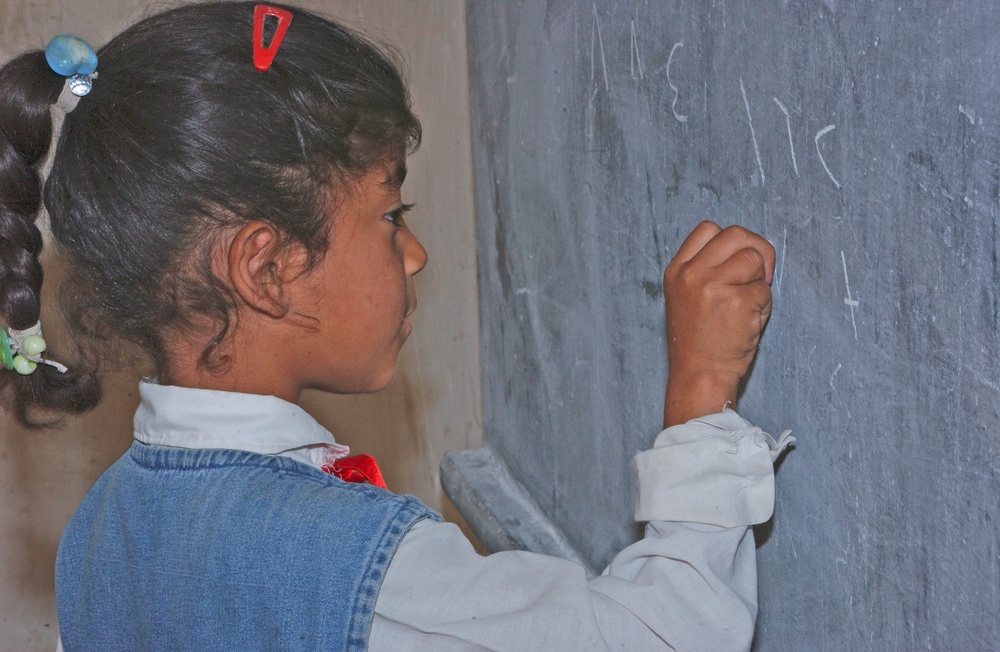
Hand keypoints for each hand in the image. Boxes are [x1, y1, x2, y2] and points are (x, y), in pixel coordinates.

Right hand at [662, 222, 774, 426]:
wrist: (699, 375)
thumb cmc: (698, 341)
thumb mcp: (685, 297)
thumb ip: (705, 269)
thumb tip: (746, 249)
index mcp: (677, 271)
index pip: (708, 229)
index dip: (731, 241)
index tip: (739, 259)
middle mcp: (692, 273)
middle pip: (736, 235)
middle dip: (757, 249)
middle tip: (763, 272)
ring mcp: (714, 286)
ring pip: (754, 259)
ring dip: (760, 282)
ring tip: (747, 306)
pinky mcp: (737, 301)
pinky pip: (765, 290)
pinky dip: (764, 307)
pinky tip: (748, 323)